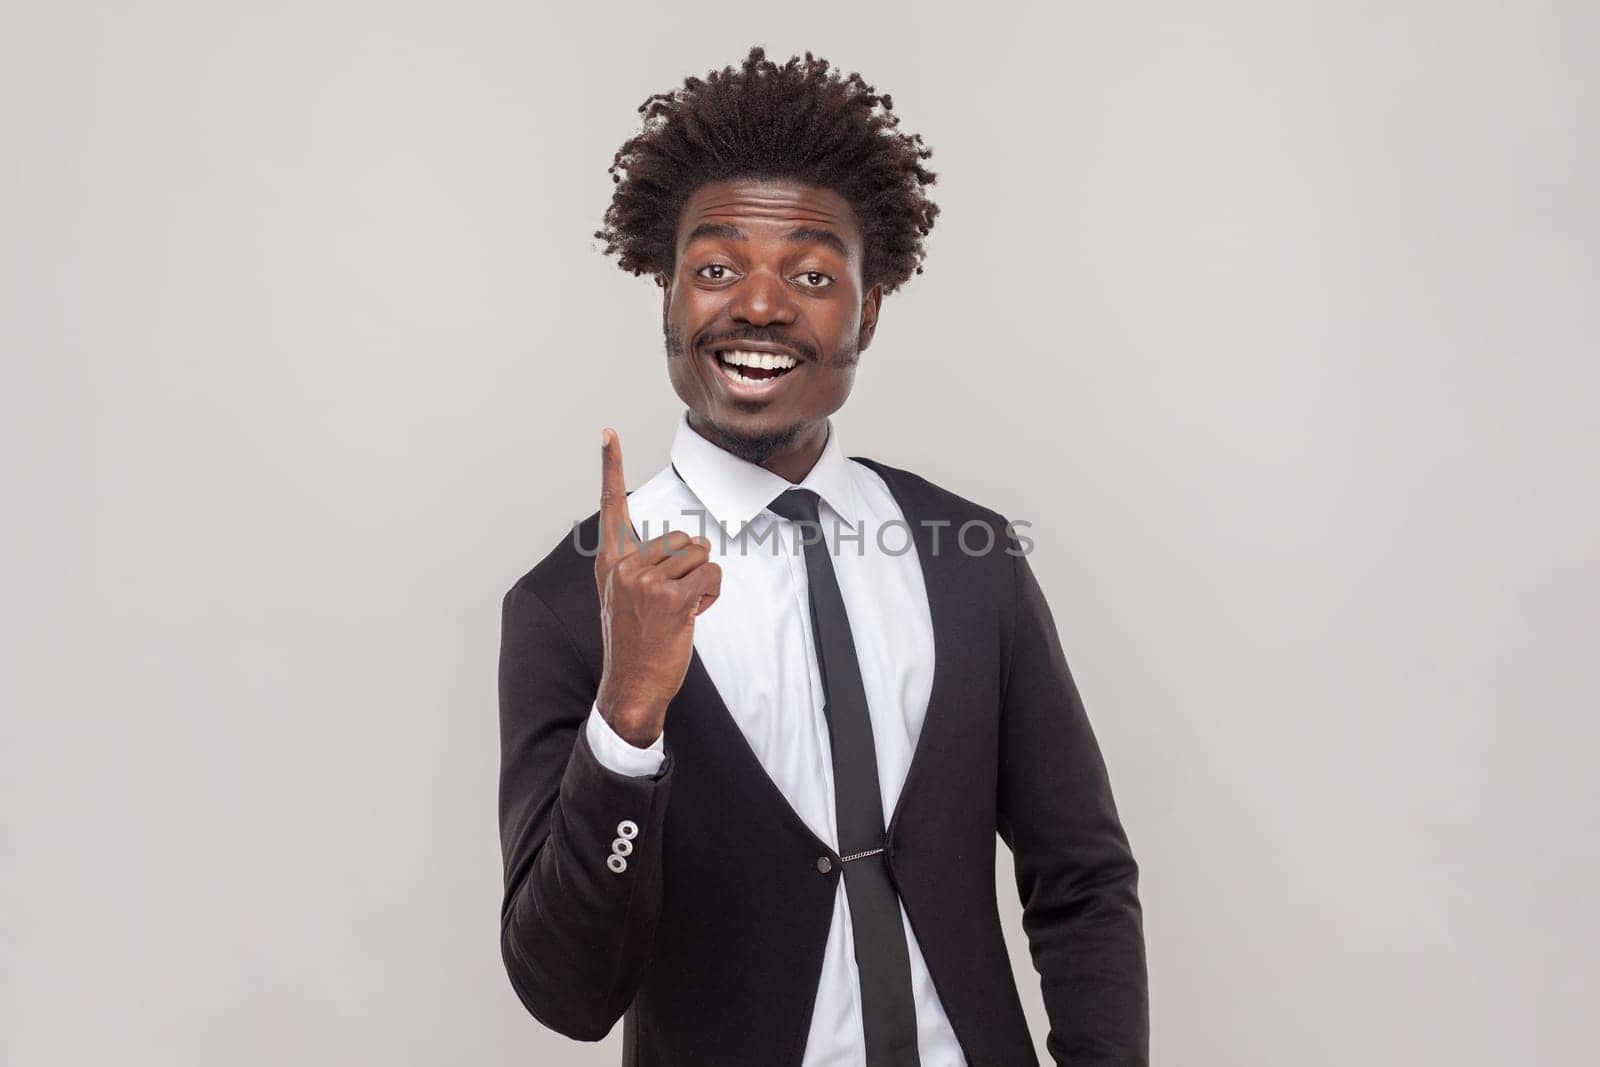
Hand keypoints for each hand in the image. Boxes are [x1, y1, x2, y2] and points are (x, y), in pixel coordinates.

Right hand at [593, 427, 721, 746]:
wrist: (631, 685)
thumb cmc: (635, 643)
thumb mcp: (624, 598)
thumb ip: (641, 567)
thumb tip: (684, 547)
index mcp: (610, 563)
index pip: (611, 506)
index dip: (611, 467)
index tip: (607, 433)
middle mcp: (624, 566)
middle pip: (682, 538)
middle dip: (690, 567)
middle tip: (672, 602)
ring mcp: (646, 581)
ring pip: (700, 555)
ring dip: (702, 582)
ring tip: (681, 610)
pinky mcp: (672, 597)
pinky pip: (711, 575)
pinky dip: (711, 594)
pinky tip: (693, 615)